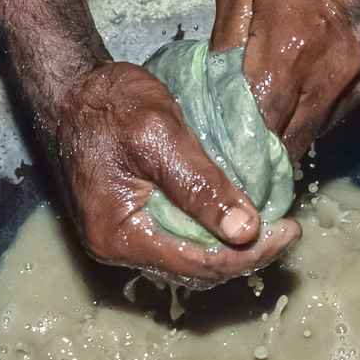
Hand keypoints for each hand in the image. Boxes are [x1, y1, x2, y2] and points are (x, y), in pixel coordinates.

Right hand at [41, 61, 301, 288]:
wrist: (70, 89)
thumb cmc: (108, 103)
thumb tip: (245, 231)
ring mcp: (121, 238)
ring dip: (230, 247)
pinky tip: (234, 213)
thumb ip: (201, 185)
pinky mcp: (128, 223)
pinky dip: (210, 233)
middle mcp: (117, 248)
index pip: (200, 264)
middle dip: (246, 255)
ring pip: (189, 259)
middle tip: (285, 229)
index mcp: (121, 235)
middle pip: (196, 270)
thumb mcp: (160, 135)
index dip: (251, 254)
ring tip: (267, 224)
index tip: (289, 230)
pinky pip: (177, 241)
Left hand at [210, 0, 359, 158]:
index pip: (257, 128)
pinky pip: (344, 113)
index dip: (239, 147)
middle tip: (245, 149)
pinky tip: (313, 83)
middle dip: (265, 151)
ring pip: (318, 134)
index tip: (225, 153)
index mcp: (286, 53)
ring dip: (295, 131)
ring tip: (276, 116)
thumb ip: (225, 41)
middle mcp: (328, 78)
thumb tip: (211, 84)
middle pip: (290, 144)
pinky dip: (324, 108)